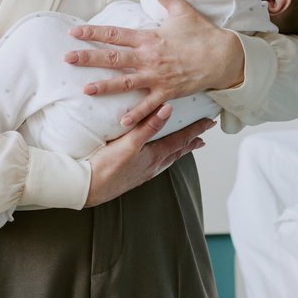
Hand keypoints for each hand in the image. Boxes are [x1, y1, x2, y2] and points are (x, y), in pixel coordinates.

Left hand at [65, 0, 245, 126]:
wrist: (224, 57)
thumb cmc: (202, 34)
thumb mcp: (181, 9)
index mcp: (149, 37)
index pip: (115, 34)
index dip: (93, 32)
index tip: (74, 33)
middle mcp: (149, 58)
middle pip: (113, 58)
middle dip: (89, 58)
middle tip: (67, 59)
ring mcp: (157, 77)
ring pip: (125, 82)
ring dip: (105, 87)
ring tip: (86, 89)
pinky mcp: (167, 92)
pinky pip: (148, 106)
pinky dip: (135, 115)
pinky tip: (121, 122)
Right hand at [83, 107, 214, 206]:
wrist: (87, 188)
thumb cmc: (107, 166)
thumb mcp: (130, 143)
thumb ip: (149, 126)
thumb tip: (168, 109)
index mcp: (154, 156)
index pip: (180, 140)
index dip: (195, 130)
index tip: (209, 124)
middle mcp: (152, 166)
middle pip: (177, 152)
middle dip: (190, 143)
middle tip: (202, 138)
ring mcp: (142, 173)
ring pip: (166, 160)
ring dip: (176, 152)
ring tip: (184, 148)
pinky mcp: (132, 177)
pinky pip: (154, 165)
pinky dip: (162, 158)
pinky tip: (155, 159)